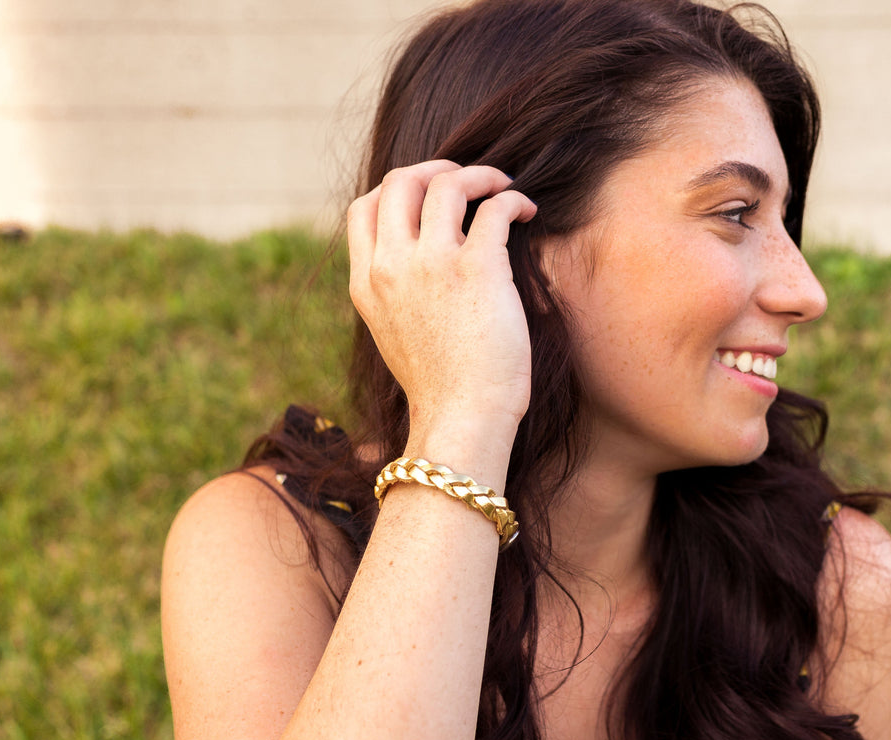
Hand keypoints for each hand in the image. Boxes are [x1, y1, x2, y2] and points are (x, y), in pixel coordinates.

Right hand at [347, 161, 538, 433]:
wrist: (461, 419)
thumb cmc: (440, 388)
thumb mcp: (394, 335)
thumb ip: (396, 294)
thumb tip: (418, 268)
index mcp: (366, 283)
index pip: (364, 208)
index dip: (396, 189)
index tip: (426, 194)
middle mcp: (391, 265)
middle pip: (401, 181)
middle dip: (436, 169)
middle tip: (467, 179)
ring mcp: (432, 263)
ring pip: (447, 182)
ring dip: (479, 174)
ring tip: (502, 186)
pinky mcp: (478, 267)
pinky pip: (494, 207)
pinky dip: (513, 198)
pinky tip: (526, 211)